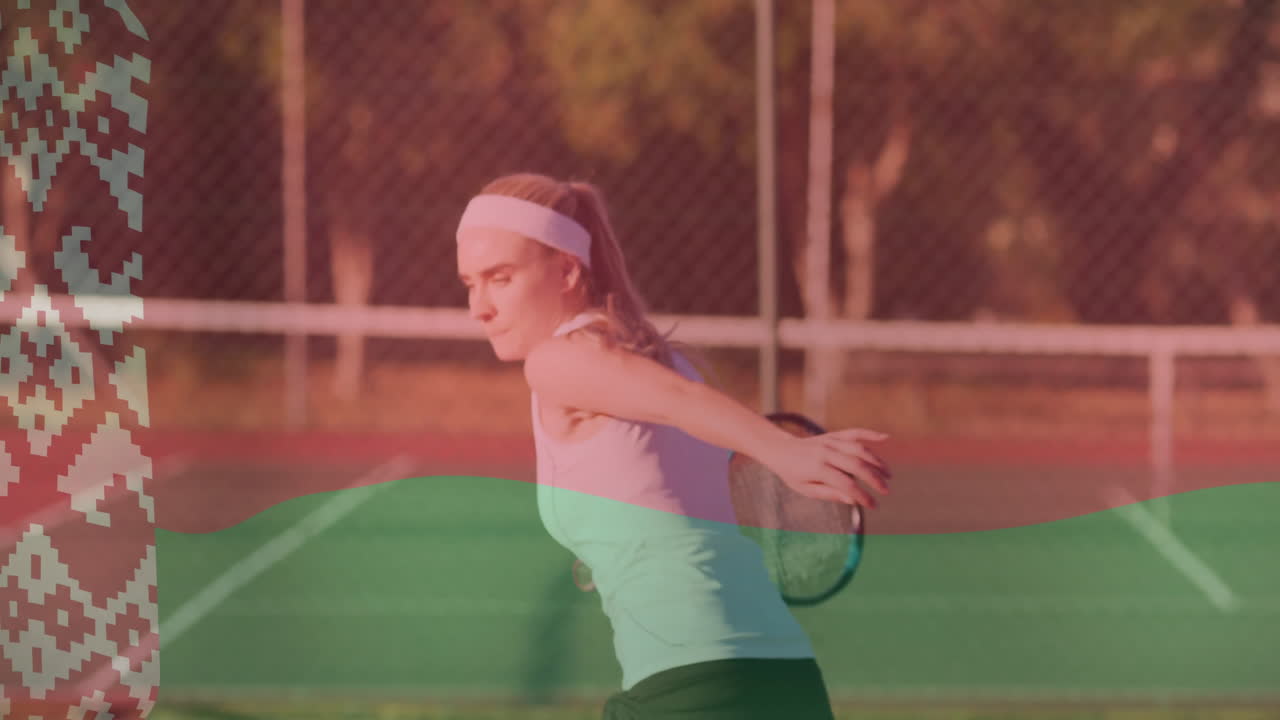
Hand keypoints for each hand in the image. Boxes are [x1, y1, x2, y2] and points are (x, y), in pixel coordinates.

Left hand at [762, 428, 891, 508]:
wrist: (781, 450)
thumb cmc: (793, 474)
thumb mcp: (806, 490)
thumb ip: (829, 494)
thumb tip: (853, 500)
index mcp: (818, 468)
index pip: (846, 483)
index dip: (862, 496)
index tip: (874, 505)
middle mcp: (826, 452)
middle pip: (857, 465)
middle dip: (875, 479)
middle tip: (886, 491)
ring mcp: (830, 441)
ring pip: (859, 449)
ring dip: (877, 461)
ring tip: (888, 475)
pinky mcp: (833, 434)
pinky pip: (854, 432)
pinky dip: (870, 434)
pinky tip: (885, 438)